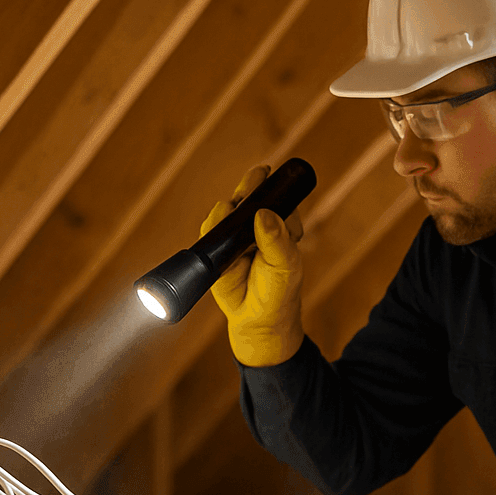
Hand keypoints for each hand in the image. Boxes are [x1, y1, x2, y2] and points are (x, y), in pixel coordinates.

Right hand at [202, 165, 305, 366]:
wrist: (255, 321)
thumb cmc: (277, 292)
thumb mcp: (285, 265)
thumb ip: (276, 239)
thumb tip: (263, 212)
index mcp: (279, 227)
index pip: (275, 199)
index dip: (270, 186)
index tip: (266, 173)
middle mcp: (256, 228)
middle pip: (249, 197)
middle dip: (247, 187)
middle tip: (248, 183)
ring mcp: (234, 236)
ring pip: (227, 209)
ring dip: (228, 206)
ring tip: (231, 209)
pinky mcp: (216, 248)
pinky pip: (210, 229)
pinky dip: (212, 224)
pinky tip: (219, 227)